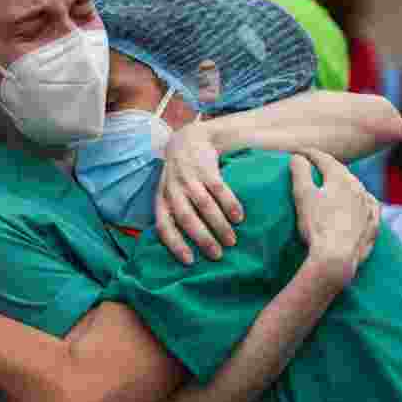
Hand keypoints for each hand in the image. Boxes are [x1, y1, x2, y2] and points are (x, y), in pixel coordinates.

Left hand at [156, 123, 243, 264]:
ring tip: (232, 240)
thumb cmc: (179, 175)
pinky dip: (230, 204)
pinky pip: (219, 189)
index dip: (175, 245)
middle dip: (202, 239)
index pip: (163, 226)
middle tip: (218, 255)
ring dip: (219, 225)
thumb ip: (172, 213)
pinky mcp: (205, 168)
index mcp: (162, 199)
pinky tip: (239, 217)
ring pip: (204, 205)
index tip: (190, 261)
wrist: (188, 139)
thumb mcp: (168, 192)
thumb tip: (184, 247)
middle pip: (186, 218)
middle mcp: (173, 189)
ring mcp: (189, 178)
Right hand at [290, 150, 379, 284]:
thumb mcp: (302, 195)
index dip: (310, 154)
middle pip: (342, 172)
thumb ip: (299, 172)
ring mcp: (368, 207)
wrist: (337, 258)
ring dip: (345, 183)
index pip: (324, 159)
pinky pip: (371, 207)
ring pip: (357, 188)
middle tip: (315, 166)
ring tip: (335, 186)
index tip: (300, 152)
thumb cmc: (316, 225)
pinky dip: (364, 201)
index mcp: (341, 178)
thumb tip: (298, 157)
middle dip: (328, 167)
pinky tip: (363, 204)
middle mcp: (359, 188)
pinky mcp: (373, 225)